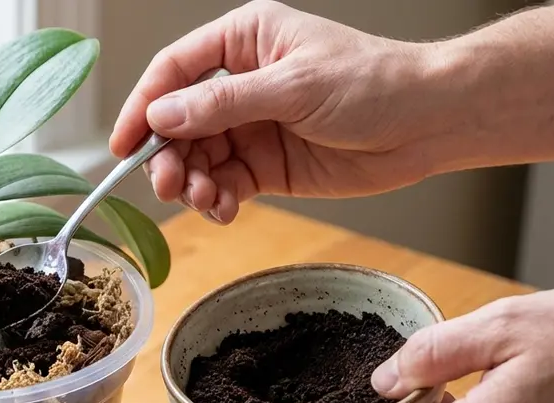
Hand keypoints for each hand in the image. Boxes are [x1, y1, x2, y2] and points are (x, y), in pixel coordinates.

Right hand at [109, 0, 447, 223]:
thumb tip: (160, 115)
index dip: (142, 106)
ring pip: (196, 158)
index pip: (173, 71)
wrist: (429, 123)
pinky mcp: (265, 165)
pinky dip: (217, 201)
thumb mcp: (293, 87)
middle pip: (177, 122)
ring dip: (193, 184)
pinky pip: (223, 185)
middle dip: (169, 156)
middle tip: (172, 185)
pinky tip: (225, 209)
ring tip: (206, 200)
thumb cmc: (375, 84)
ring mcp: (251, 126)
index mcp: (244, 41)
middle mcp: (240, 82)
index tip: (123, 144)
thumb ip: (223, 105)